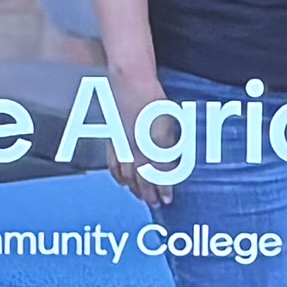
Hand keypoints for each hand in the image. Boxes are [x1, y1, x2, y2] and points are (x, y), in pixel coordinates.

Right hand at [103, 67, 183, 216]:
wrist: (131, 82)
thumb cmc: (154, 98)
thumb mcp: (169, 120)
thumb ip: (170, 143)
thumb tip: (173, 160)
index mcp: (155, 143)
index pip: (160, 172)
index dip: (164, 188)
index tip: (168, 199)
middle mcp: (138, 147)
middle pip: (143, 177)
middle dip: (149, 193)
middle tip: (155, 204)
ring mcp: (123, 144)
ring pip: (128, 174)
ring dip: (135, 188)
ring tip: (141, 198)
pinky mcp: (113, 140)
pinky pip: (114, 164)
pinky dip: (118, 176)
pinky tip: (123, 182)